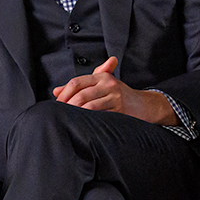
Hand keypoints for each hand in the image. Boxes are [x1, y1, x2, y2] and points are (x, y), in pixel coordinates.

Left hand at [52, 56, 177, 126]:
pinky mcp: (119, 110)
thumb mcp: (102, 84)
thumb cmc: (119, 94)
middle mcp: (108, 84)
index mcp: (102, 76)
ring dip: (76, 113)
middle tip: (60, 112)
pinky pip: (99, 116)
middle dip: (68, 105)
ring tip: (68, 118)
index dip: (64, 92)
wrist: (143, 105)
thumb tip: (56, 90)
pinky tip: (82, 123)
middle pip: (81, 94)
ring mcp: (115, 98)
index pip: (77, 82)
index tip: (57, 102)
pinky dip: (88, 120)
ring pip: (89, 106)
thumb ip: (80, 85)